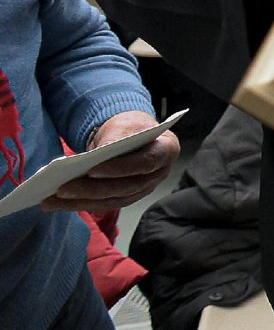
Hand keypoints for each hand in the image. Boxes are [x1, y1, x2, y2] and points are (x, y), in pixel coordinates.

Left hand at [42, 111, 178, 211]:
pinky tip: (58, 203)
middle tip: (62, 189)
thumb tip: (101, 152)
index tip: (92, 169)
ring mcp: (144, 189)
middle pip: (125, 187)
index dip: (120, 169)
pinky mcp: (127, 197)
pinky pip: (104, 205)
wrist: (129, 134)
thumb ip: (117, 137)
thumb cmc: (130, 126)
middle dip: (92, 189)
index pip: (145, 163)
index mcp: (166, 150)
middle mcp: (158, 174)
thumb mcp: (125, 124)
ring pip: (112, 200)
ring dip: (81, 201)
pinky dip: (80, 204)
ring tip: (51, 200)